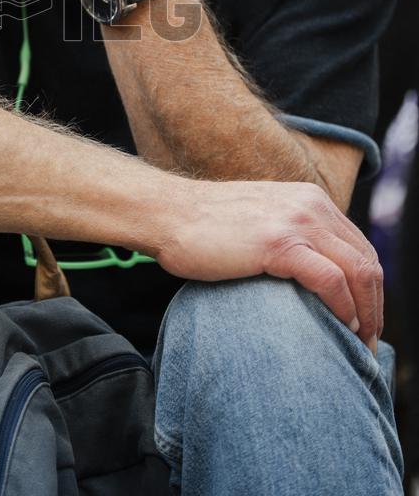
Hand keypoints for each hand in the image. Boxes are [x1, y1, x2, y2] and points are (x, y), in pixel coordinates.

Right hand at [157, 180, 383, 352]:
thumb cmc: (204, 226)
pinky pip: (331, 280)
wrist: (168, 213)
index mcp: (309, 199)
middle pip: (367, 260)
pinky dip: (344, 308)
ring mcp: (297, 221)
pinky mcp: (280, 243)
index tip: (364, 320)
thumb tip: (308, 273)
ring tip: (359, 343)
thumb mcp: (260, 219)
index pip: (360, 247)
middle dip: (375, 306)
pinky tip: (341, 327)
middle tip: (369, 342)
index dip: (370, 289)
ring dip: (367, 313)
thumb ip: (289, 234)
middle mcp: (311, 205)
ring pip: (358, 271)